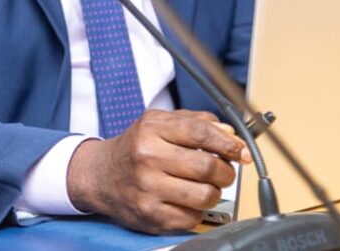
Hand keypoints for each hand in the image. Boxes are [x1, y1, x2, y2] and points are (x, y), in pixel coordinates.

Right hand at [66, 109, 249, 233]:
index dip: (228, 142)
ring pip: (205, 195)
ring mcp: (149, 189)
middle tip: (223, 171)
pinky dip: (197, 210)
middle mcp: (148, 158)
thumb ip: (195, 122)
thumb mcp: (158, 123)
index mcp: (152, 130)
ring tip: (206, 186)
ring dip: (214, 192)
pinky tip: (186, 200)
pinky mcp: (151, 215)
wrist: (100, 175)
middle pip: (208, 166)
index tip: (239, 150)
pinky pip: (192, 217)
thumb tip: (230, 133)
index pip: (201, 132)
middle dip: (225, 171)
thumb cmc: (134, 148)